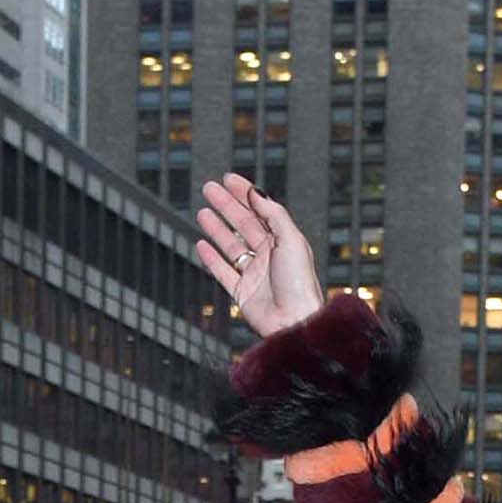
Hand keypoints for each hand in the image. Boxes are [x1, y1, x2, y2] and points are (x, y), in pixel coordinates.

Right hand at [196, 176, 323, 339]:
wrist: (295, 323)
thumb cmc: (300, 285)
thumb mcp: (291, 240)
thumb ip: (273, 214)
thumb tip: (256, 192)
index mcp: (283, 242)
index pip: (260, 211)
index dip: (244, 193)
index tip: (228, 179)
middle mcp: (268, 256)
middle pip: (243, 224)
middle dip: (226, 205)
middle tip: (209, 189)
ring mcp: (254, 275)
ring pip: (231, 246)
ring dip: (216, 228)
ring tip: (202, 212)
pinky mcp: (242, 294)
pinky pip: (223, 272)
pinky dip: (211, 258)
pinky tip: (202, 244)